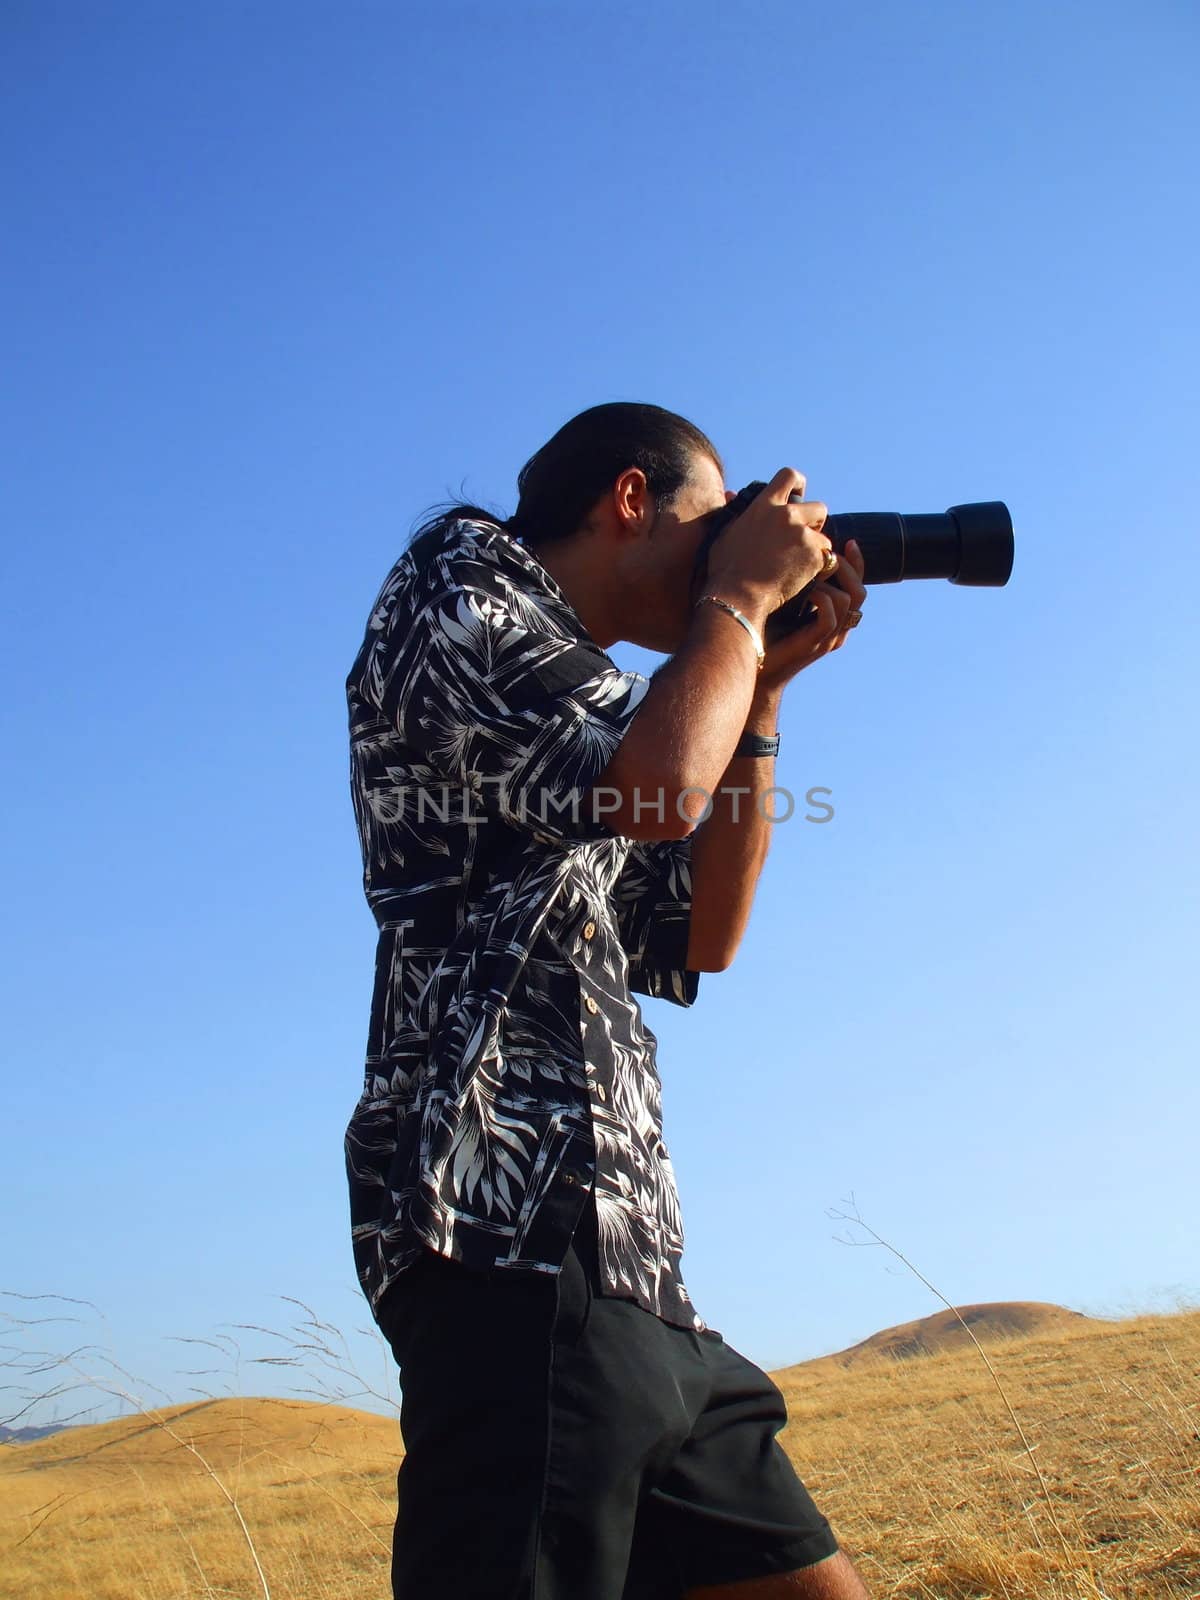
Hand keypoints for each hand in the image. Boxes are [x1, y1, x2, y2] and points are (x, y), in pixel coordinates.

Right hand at [703, 468, 833, 620]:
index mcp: (764, 505)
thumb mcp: (724, 533)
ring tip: (799, 563)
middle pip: (818, 507)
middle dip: (815, 522)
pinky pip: (827, 558)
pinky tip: (802, 577)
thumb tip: (731, 494)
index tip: (800, 492)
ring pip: (824, 536)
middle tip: (805, 537)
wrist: (739, 596)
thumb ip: (733, 512)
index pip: (789, 476)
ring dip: (816, 547)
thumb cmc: (725, 569)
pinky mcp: (814, 556)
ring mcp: (802, 535)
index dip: (799, 484)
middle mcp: (786, 515)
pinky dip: (819, 568)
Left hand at [755, 536, 865, 694]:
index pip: (855, 586)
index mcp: (832, 617)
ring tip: (809, 570)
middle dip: (848, 566)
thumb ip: (795, 576)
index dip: (857, 563)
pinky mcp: (815, 644)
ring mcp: (827, 637)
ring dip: (830, 579)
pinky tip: (802, 589)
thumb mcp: (781, 595)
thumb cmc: (759, 626)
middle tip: (829, 551)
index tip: (849, 541)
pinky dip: (820, 597)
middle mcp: (835, 628)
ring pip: (849, 600)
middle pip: (859, 591)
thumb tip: (794, 543)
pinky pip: (830, 615)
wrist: (747, 660)